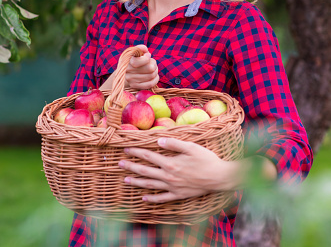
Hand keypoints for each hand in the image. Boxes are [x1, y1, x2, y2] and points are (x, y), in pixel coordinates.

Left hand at [118, 137, 241, 202]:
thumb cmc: (206, 159)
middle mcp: (169, 176)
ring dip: (136, 183)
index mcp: (170, 163)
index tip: (126, 149)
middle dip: (131, 167)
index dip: (136, 152)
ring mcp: (173, 187)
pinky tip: (143, 198)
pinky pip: (162, 198)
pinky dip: (152, 199)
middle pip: (145, 171)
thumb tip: (158, 141)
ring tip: (125, 180)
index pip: (149, 156)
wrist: (219, 178)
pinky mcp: (178, 195)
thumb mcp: (191, 147)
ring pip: (150, 185)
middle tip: (119, 164)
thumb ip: (174, 144)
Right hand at [125, 44, 158, 88]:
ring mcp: (131, 80)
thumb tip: (145, 49)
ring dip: (155, 71)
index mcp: (126, 61)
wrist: (123, 73)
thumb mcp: (133, 53)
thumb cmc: (132, 60)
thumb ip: (139, 48)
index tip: (147, 55)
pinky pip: (150, 84)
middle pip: (150, 68)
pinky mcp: (135, 86)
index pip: (140, 61)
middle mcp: (127, 71)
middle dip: (154, 64)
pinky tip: (154, 76)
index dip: (147, 58)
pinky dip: (155, 79)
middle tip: (152, 62)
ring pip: (151, 76)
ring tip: (152, 68)